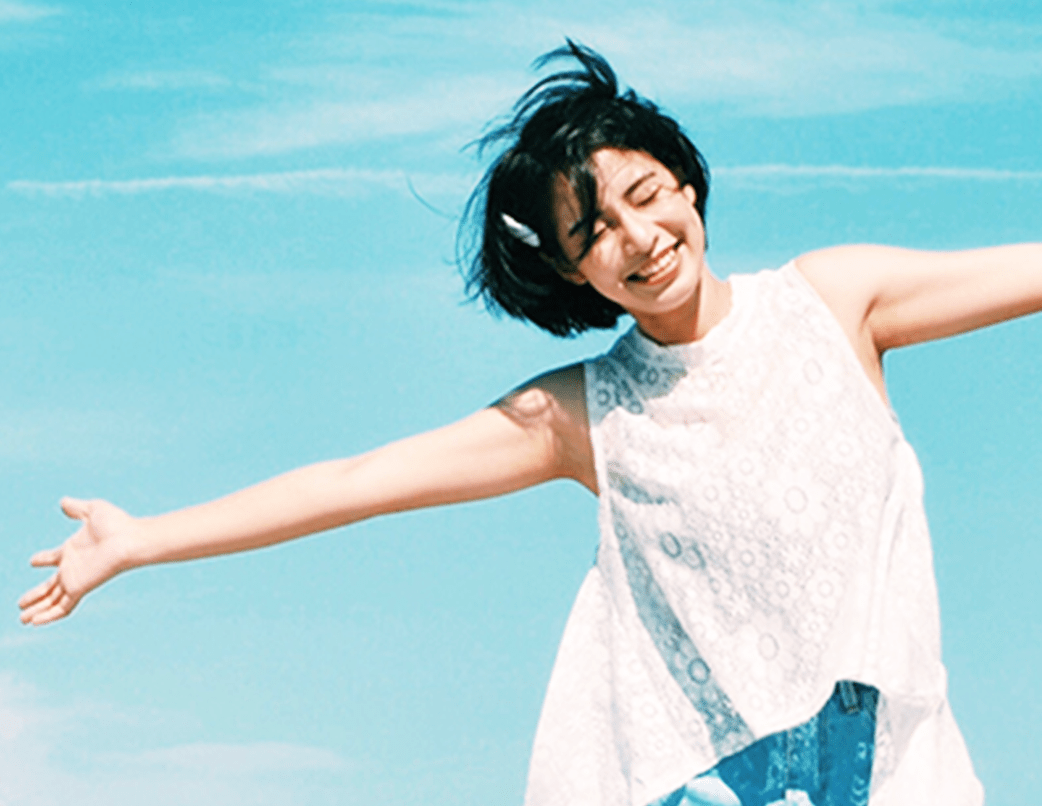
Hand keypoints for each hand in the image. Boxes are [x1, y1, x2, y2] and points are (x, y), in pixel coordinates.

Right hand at [19, 498, 137, 625]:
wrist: (130, 540)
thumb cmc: (117, 524)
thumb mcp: (92, 510)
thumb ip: (76, 508)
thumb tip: (63, 502)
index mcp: (73, 550)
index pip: (54, 558)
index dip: (43, 559)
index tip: (33, 561)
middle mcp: (73, 567)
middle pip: (51, 586)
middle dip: (36, 596)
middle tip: (20, 604)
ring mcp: (76, 579)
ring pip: (52, 600)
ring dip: (37, 610)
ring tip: (22, 619)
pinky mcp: (80, 588)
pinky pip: (62, 607)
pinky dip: (48, 616)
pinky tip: (34, 622)